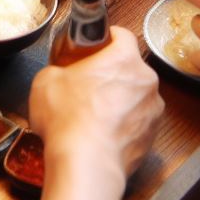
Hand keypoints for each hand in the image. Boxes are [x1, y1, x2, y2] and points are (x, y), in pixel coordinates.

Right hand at [29, 27, 163, 182]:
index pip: (122, 35)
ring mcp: (153, 112)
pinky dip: (124, 126)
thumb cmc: (68, 117)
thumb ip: (57, 69)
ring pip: (136, 97)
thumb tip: (58, 76)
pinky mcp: (151, 139)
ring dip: (121, 101)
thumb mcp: (46, 80)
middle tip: (89, 83)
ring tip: (95, 115)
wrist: (86, 165)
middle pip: (130, 68)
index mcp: (124, 58)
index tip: (94, 45)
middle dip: (112, 73)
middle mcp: (146, 81)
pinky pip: (137, 124)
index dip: (106, 38)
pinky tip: (102, 135)